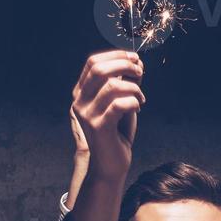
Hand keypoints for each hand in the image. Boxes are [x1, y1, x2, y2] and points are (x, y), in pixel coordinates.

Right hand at [70, 51, 142, 178]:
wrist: (111, 165)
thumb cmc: (117, 133)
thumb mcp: (121, 103)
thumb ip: (126, 84)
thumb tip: (137, 64)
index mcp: (81, 93)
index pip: (93, 63)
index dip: (115, 55)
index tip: (134, 57)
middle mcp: (80, 102)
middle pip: (100, 70)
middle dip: (124, 65)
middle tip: (140, 71)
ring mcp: (87, 115)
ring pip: (112, 86)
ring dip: (133, 88)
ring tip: (141, 98)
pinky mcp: (99, 127)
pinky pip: (119, 105)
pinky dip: (133, 102)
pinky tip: (138, 107)